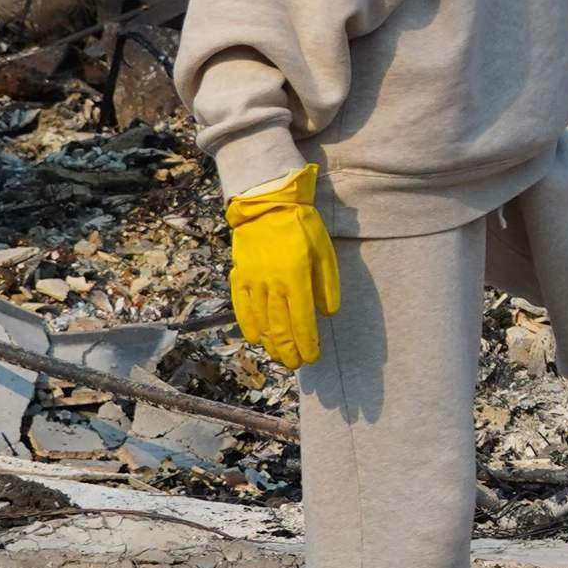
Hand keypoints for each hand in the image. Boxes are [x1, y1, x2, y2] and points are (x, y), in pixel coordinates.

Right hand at [225, 163, 339, 368]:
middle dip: (289, 351)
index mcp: (296, 278)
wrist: (267, 203)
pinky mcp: (239, 276)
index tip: (313, 357)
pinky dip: (248, 326)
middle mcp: (273, 284)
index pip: (302, 321)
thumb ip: (327, 284)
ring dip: (270, 344)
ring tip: (279, 357)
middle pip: (280, 328)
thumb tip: (327, 314)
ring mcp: (253, 281)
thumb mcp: (324, 251)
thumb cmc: (302, 226)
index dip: (307, 343)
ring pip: (261, 322)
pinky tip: (256, 338)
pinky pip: (241, 308)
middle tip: (296, 364)